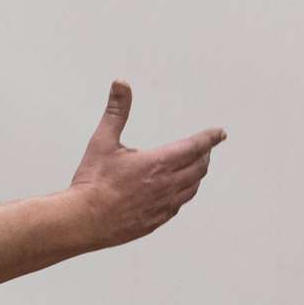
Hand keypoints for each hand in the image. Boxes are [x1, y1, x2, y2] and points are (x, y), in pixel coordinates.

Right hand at [69, 80, 225, 248]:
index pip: (195, 147)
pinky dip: (185, 192)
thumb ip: (116, 111)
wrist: (84, 220)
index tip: (220, 133)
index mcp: (158, 163)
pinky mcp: (157, 221)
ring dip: (197, 174)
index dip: (209, 138)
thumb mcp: (103, 141)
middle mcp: (167, 185)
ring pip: (192, 188)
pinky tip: (178, 191)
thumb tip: (121, 84)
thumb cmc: (93, 181)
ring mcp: (164, 205)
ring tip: (196, 166)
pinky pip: (179, 204)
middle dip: (205, 154)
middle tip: (205, 147)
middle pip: (199, 167)